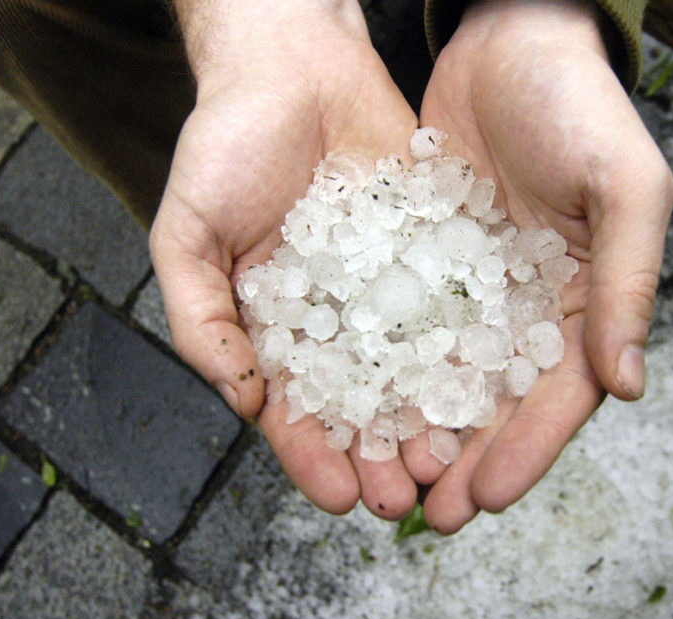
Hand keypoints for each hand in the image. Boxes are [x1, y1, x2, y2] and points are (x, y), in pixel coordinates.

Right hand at [149, 1, 420, 518]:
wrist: (293, 64)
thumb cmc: (226, 144)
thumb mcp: (188, 232)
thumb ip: (201, 319)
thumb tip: (240, 401)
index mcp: (274, 327)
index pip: (293, 410)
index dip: (313, 457)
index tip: (338, 498)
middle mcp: (335, 318)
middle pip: (361, 404)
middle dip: (381, 454)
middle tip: (408, 499)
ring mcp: (385, 287)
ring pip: (412, 368)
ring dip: (428, 420)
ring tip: (452, 463)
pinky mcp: (429, 249)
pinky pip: (450, 304)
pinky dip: (464, 347)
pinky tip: (484, 385)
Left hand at [413, 0, 672, 531]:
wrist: (511, 37)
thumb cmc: (581, 105)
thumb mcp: (624, 188)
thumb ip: (627, 285)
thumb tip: (629, 387)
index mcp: (588, 300)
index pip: (561, 397)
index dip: (526, 452)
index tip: (484, 499)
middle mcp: (534, 305)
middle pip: (502, 402)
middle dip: (466, 461)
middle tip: (426, 512)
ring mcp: (480, 286)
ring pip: (451, 376)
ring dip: (422, 430)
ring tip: (386, 477)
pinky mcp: (431, 259)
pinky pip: (408, 324)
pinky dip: (388, 367)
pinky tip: (355, 403)